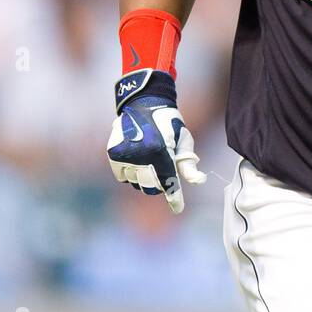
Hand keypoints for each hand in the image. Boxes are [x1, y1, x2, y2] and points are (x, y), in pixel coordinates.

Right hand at [106, 69, 205, 213]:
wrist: (143, 103)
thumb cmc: (169, 122)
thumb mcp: (184, 139)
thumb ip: (188, 163)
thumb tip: (197, 182)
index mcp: (159, 150)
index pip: (168, 181)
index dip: (174, 197)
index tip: (178, 208)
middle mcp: (139, 154)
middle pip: (151, 186)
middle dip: (160, 183)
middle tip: (163, 170)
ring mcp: (124, 155)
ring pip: (136, 183)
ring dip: (145, 178)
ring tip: (149, 159)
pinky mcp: (113, 154)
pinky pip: (123, 176)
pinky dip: (131, 173)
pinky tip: (137, 158)